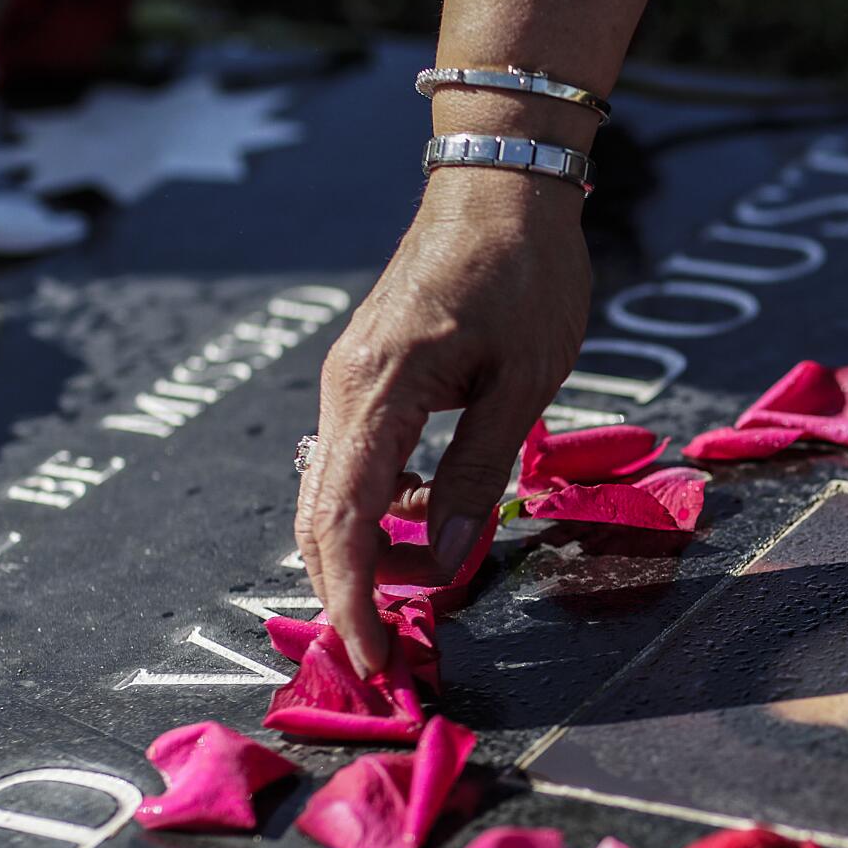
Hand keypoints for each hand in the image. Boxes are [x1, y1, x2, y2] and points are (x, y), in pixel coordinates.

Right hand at [295, 169, 590, 674]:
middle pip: (322, 521)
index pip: (346, 524)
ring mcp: (348, 382)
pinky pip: (356, 464)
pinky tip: (431, 520)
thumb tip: (445, 562)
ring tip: (431, 588)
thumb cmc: (525, 275)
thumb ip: (476, 476)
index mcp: (377, 391)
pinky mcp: (367, 377)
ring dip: (371, 554)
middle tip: (400, 653)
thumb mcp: (522, 385)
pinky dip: (381, 510)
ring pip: (334, 496)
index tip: (377, 663)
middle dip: (354, 595)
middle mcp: (344, 391)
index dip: (355, 604)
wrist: (501, 184)